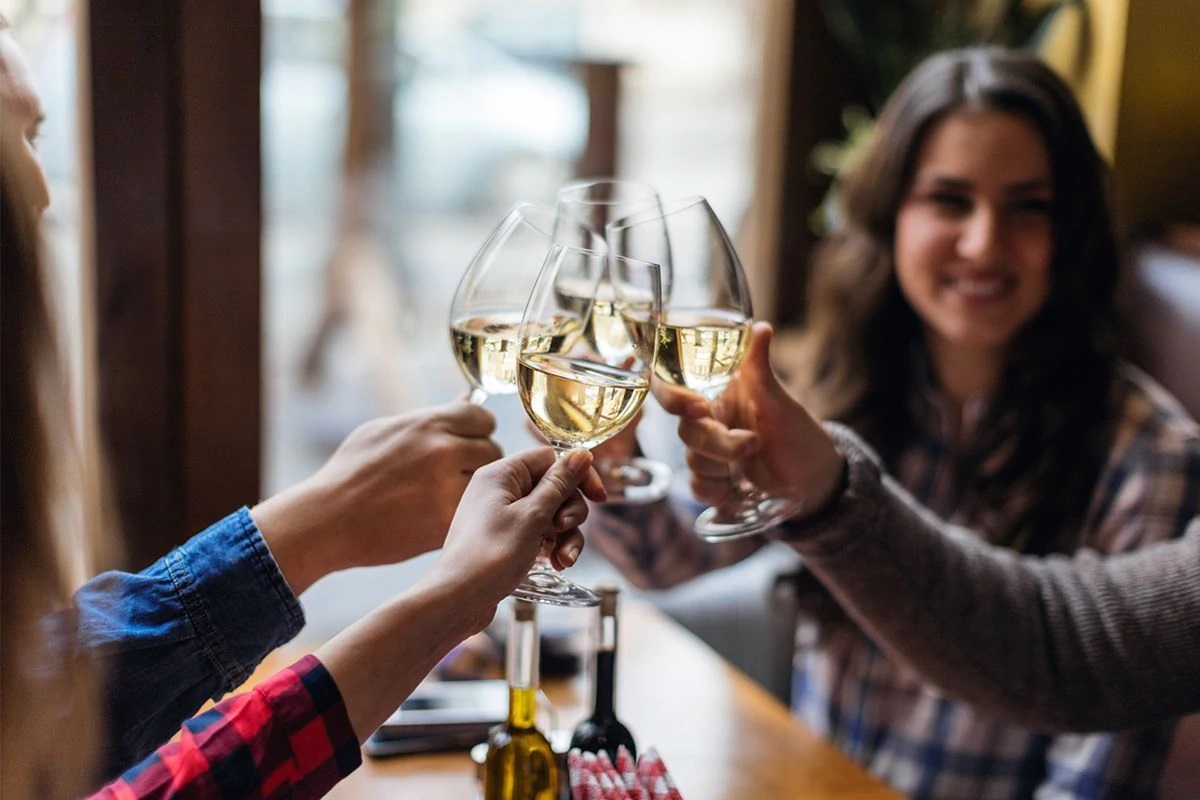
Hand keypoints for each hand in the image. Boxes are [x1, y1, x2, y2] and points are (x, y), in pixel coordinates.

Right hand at [251, 402, 502, 594]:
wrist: (327, 520)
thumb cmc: (350, 472)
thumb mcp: (383, 430)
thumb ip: (429, 417)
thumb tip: (467, 400)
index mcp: (428, 424)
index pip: (482, 417)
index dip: (475, 431)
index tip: (465, 442)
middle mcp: (443, 451)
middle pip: (492, 449)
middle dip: (477, 460)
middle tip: (455, 473)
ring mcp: (447, 488)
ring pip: (487, 482)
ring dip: (474, 487)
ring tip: (447, 494)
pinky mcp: (447, 522)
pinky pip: (473, 509)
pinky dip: (463, 513)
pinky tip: (439, 514)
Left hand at [426, 447, 605, 625]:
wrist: (457, 600)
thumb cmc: (490, 556)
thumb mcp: (533, 516)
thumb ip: (559, 484)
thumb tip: (581, 454)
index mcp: (501, 474)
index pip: (550, 458)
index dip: (577, 475)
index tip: (599, 498)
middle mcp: (500, 490)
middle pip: (554, 487)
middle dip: (570, 512)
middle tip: (564, 529)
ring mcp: (502, 516)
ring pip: (550, 514)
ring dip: (565, 536)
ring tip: (563, 560)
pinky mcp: (505, 539)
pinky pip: (538, 533)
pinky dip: (552, 547)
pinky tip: (557, 566)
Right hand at [656, 322, 844, 514]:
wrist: (816, 478)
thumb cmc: (799, 432)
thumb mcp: (780, 400)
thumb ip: (759, 368)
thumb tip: (760, 326)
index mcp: (717, 396)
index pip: (674, 390)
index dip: (673, 398)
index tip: (697, 408)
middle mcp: (709, 422)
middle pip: (686, 431)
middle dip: (716, 443)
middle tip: (752, 444)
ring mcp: (710, 454)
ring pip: (691, 460)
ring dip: (719, 467)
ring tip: (751, 465)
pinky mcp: (715, 482)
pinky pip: (696, 486)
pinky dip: (714, 490)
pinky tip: (737, 488)